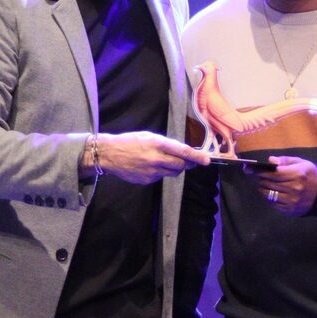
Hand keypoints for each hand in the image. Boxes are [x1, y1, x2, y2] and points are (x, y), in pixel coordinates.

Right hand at [96, 132, 211, 183]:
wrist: (110, 154)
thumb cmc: (130, 141)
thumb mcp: (149, 136)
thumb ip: (166, 144)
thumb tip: (182, 152)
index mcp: (158, 144)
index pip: (183, 151)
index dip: (196, 157)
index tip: (207, 161)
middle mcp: (156, 159)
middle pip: (181, 165)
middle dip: (188, 164)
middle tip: (189, 161)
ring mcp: (152, 172)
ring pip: (173, 173)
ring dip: (175, 168)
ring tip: (166, 161)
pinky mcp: (147, 180)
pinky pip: (161, 177)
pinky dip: (161, 172)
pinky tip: (150, 166)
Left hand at [254, 155, 316, 215]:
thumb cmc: (312, 176)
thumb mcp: (302, 163)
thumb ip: (286, 161)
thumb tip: (270, 160)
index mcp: (298, 174)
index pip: (274, 173)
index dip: (261, 171)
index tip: (251, 169)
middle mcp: (295, 188)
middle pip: (269, 183)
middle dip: (261, 179)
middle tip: (258, 176)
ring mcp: (292, 201)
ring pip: (269, 194)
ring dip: (263, 188)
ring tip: (264, 184)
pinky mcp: (291, 210)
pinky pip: (273, 203)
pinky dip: (269, 198)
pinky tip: (272, 193)